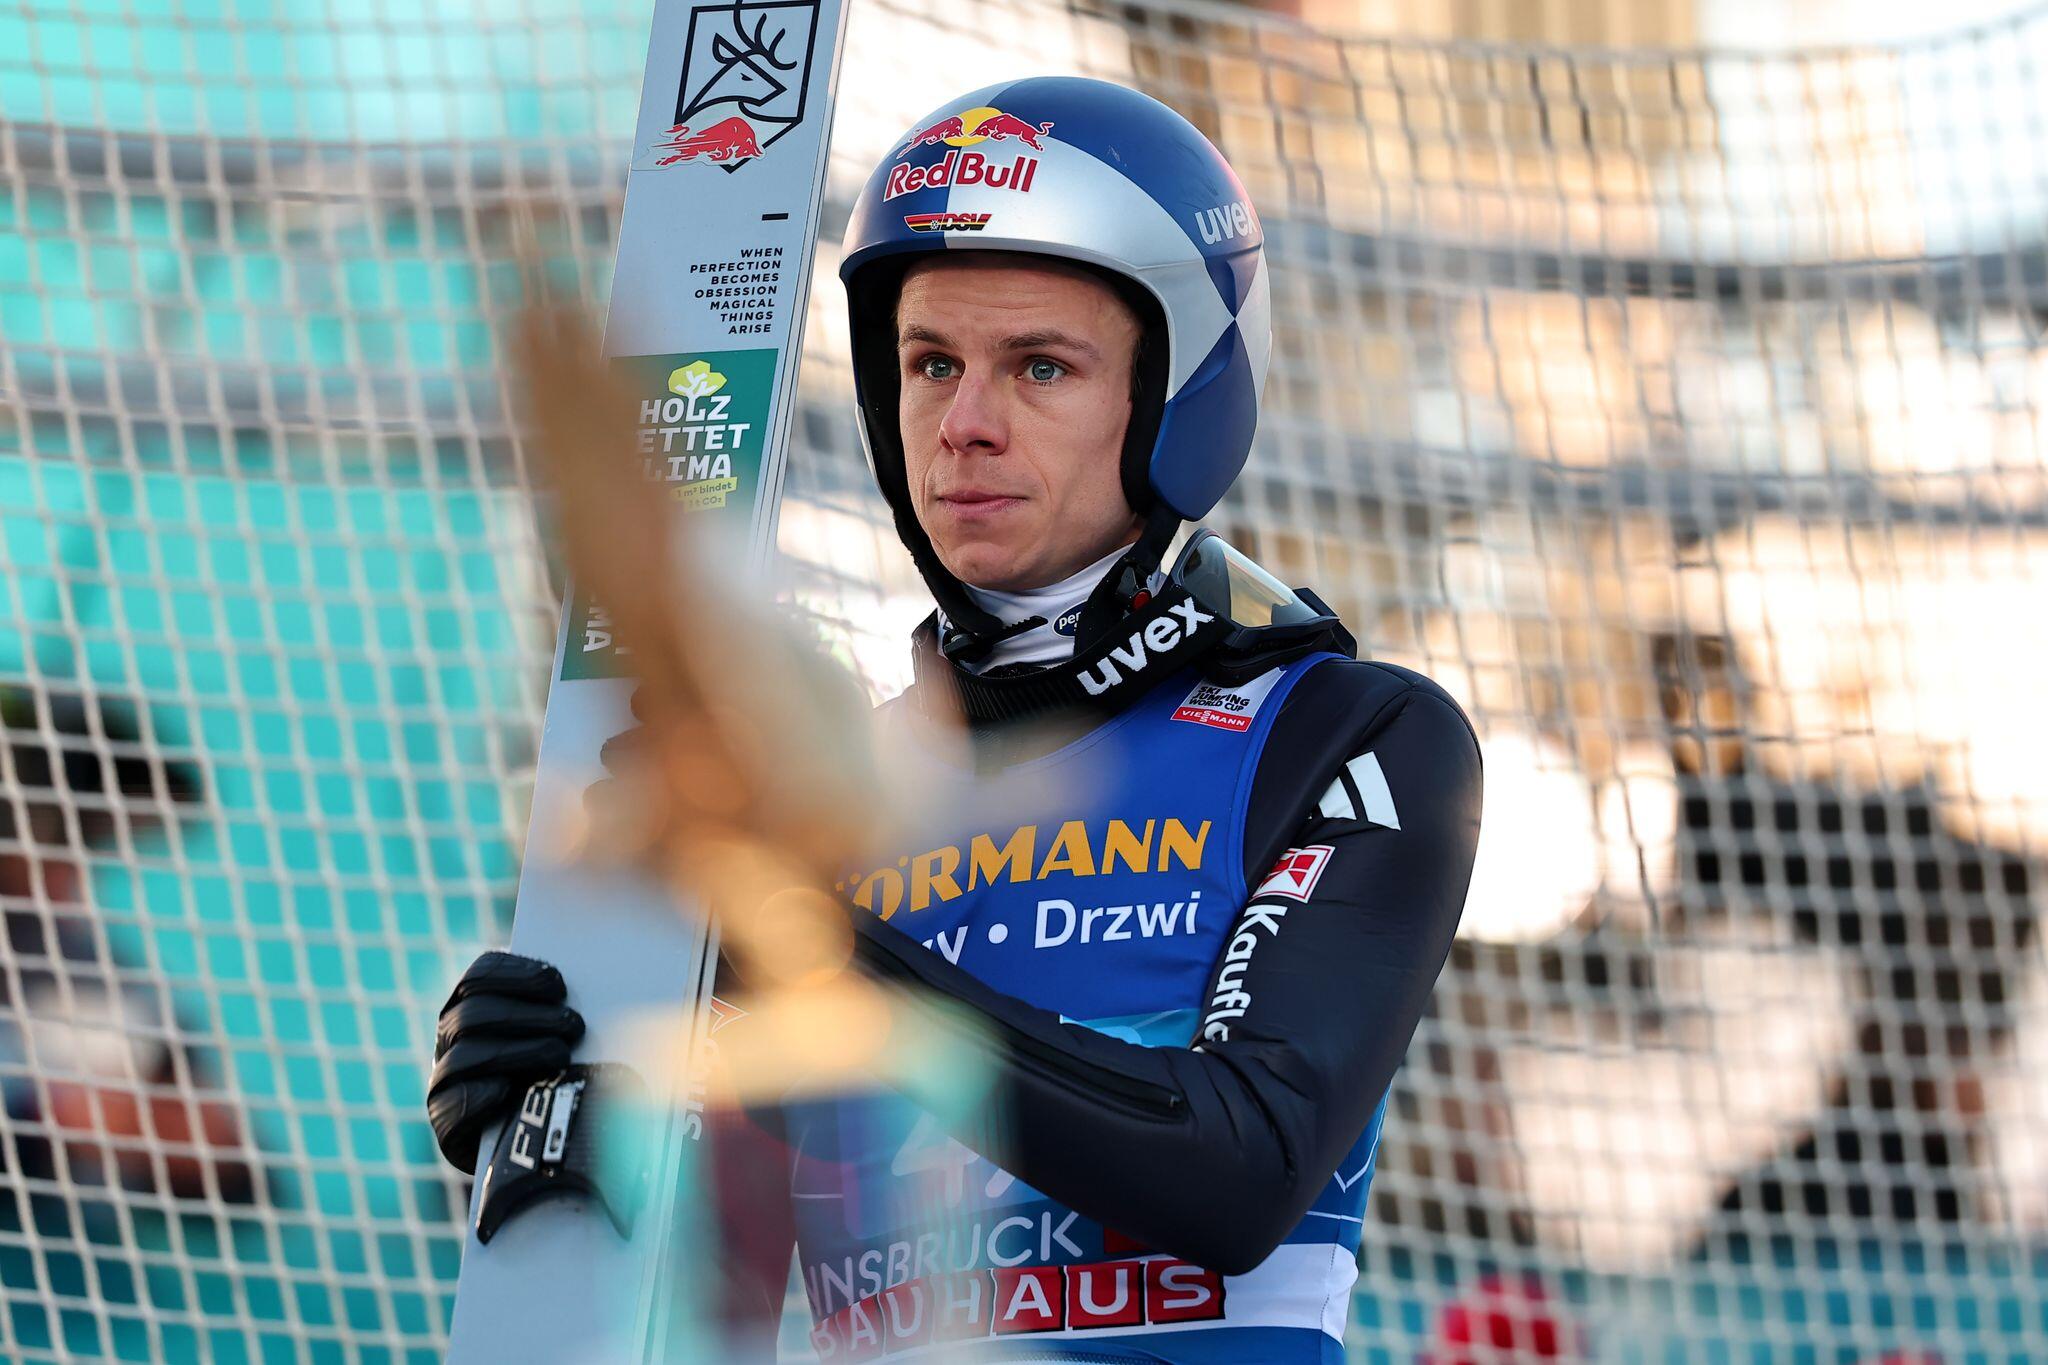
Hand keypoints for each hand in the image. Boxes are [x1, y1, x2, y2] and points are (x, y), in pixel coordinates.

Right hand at [427, 951, 585, 1173]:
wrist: (535, 1136)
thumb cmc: (554, 1071)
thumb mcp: (558, 1034)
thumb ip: (562, 1010)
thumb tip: (597, 991)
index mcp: (471, 1004)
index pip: (480, 976)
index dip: (516, 974)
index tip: (558, 983)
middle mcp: (450, 1039)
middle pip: (473, 1014)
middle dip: (527, 1016)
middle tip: (574, 1025)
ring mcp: (443, 1079)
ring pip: (463, 1057)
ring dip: (517, 1052)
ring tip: (561, 1056)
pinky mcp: (444, 1122)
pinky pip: (450, 1108)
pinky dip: (479, 1097)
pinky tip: (508, 1090)